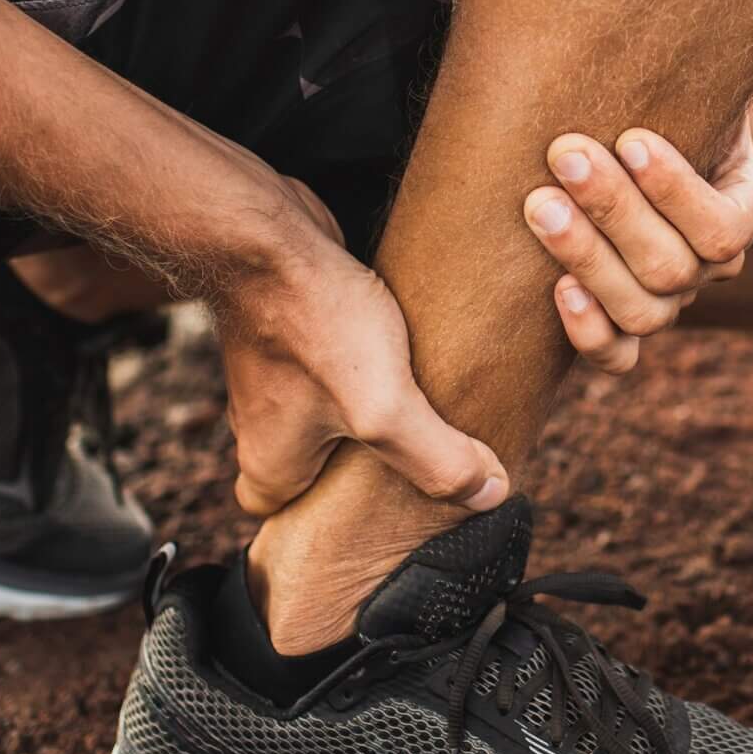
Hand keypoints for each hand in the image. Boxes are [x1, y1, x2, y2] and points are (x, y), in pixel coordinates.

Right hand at [216, 177, 509, 516]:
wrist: (268, 232)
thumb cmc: (312, 319)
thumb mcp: (385, 406)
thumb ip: (437, 458)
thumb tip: (489, 493)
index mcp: (271, 464)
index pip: (286, 519)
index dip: (330, 522)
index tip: (381, 510)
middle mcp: (263, 423)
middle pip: (314, 465)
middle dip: (364, 462)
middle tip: (418, 453)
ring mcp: (275, 372)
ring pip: (326, 410)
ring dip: (369, 406)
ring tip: (421, 400)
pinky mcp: (294, 326)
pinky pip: (334, 361)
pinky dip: (365, 358)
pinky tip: (405, 346)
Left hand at [523, 21, 752, 373]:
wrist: (603, 129)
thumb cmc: (669, 88)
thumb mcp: (725, 62)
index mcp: (745, 207)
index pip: (724, 227)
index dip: (678, 192)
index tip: (631, 138)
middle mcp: (710, 266)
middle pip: (673, 268)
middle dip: (615, 212)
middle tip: (564, 155)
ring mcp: (667, 301)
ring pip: (643, 313)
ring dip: (588, 261)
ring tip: (538, 206)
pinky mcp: (618, 325)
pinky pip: (617, 357)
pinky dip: (590, 334)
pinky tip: (555, 289)